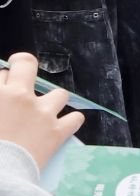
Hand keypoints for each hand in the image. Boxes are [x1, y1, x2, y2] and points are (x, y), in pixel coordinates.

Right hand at [0, 53, 83, 169]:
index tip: (2, 89)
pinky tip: (63, 125)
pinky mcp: (57, 132)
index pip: (1, 73)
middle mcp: (19, 98)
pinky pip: (75, 119)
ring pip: (58, 93)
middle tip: (20, 75)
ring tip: (45, 111)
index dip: (2, 81)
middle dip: (23, 65)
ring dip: (52, 100)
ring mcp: (41, 113)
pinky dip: (70, 122)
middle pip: (26, 64)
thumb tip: (4, 112)